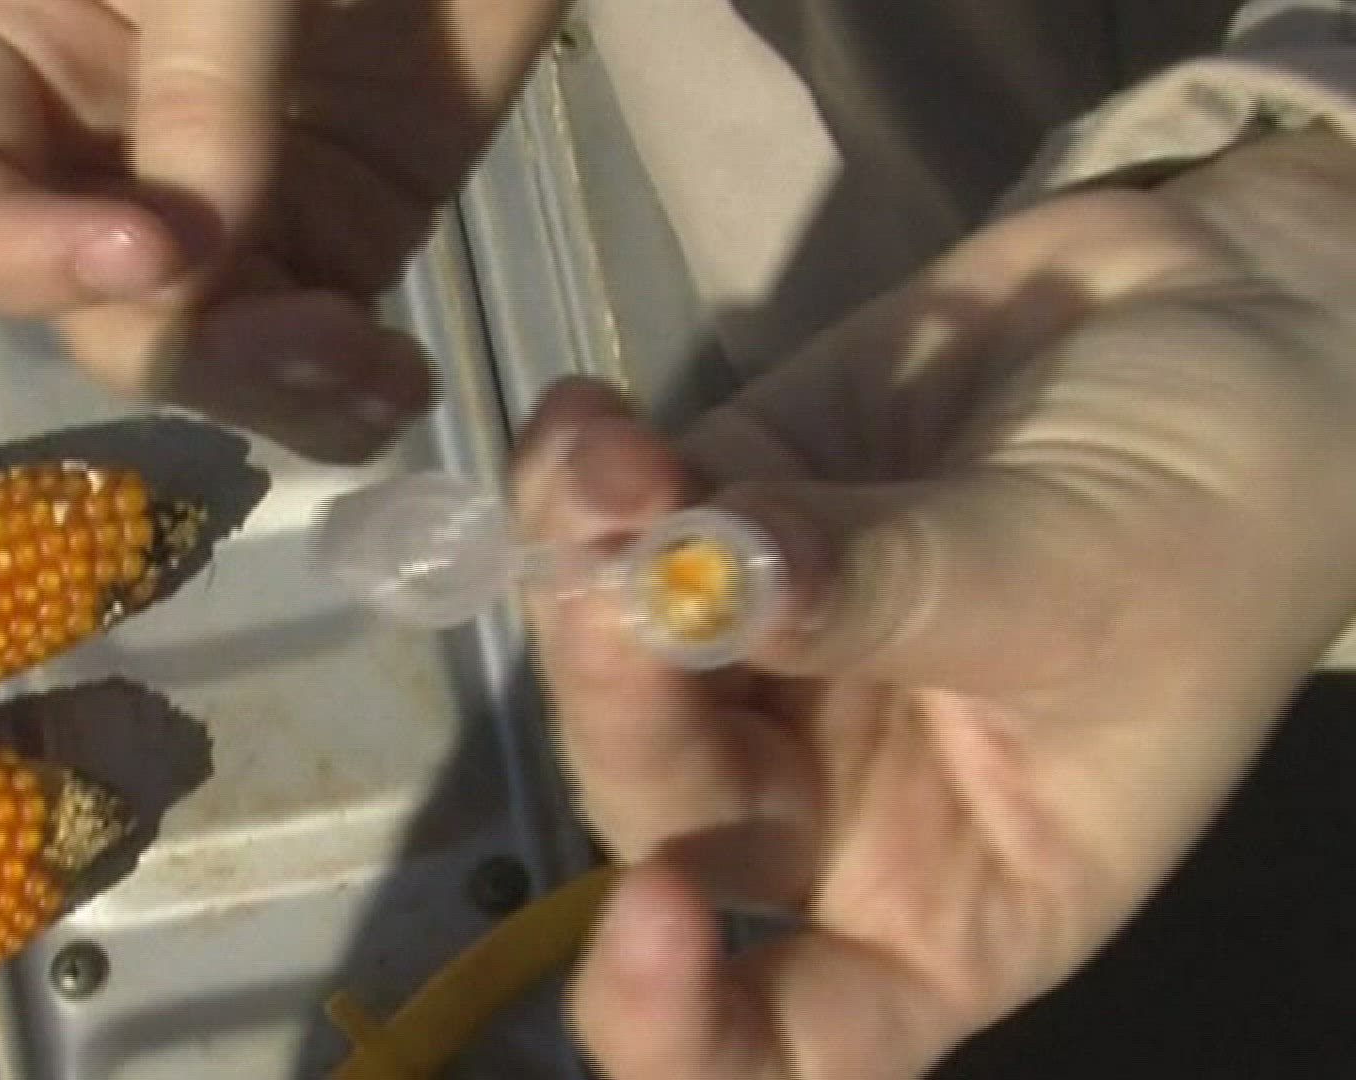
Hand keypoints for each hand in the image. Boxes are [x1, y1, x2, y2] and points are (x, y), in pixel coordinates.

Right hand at [0, 0, 563, 460]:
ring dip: (284, 391)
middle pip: (97, 311)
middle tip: (314, 332)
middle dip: (192, 344)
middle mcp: (111, 163)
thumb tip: (187, 263)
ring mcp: (232, 222)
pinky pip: (317, 362)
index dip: (15, 251)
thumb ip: (205, 92)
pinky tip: (399, 385)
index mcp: (29, 64)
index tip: (145, 256)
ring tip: (376, 372)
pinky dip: (351, 398)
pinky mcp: (338, 252)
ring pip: (211, 358)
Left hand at [513, 128, 1355, 1077]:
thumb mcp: (1081, 583)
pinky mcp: (733, 506)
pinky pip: (613, 518)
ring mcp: (769, 646)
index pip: (789, 1034)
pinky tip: (591, 416)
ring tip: (608, 462)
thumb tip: (705, 581)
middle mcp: (835, 789)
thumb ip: (895, 596)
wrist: (1233, 322)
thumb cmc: (1217, 512)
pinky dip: (580, 473)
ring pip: (614, 660)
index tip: (650, 914)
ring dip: (580, 568)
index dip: (683, 1023)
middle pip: (668, 805)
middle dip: (619, 706)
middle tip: (611, 581)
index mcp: (947, 892)